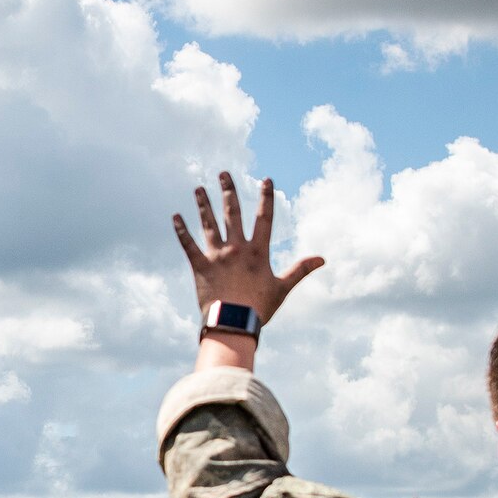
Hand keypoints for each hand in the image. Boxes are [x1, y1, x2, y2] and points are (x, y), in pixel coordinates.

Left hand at [172, 171, 323, 324]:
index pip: (264, 218)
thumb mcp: (282, 288)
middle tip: (223, 174)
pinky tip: (176, 217)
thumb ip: (300, 270)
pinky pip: (189, 245)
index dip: (266, 198)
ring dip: (204, 205)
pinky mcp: (200, 266)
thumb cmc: (259, 309)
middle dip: (229, 191)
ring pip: (209, 224)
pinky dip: (182, 231)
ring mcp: (217, 256)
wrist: (233, 324)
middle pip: (233, 213)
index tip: (266, 180)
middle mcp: (236, 248)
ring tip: (199, 189)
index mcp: (257, 252)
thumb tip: (322, 259)